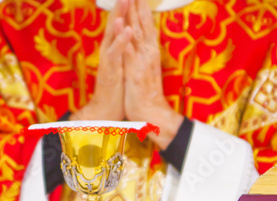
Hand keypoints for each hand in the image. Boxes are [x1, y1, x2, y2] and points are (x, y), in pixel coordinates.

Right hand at [70, 0, 131, 120]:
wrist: (106, 110)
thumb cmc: (116, 88)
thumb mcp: (122, 65)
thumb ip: (124, 49)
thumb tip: (129, 34)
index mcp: (115, 48)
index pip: (121, 24)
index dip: (126, 8)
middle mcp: (109, 51)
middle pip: (115, 23)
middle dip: (121, 6)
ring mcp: (109, 60)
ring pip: (113, 35)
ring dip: (119, 17)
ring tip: (124, 1)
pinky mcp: (110, 71)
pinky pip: (115, 53)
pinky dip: (120, 41)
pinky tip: (127, 30)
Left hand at [123, 0, 182, 149]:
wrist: (152, 113)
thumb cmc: (147, 93)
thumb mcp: (145, 68)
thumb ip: (144, 54)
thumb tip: (142, 42)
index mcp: (150, 51)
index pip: (146, 24)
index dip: (142, 7)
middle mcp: (148, 52)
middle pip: (143, 23)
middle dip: (139, 3)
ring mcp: (142, 60)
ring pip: (137, 33)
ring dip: (134, 14)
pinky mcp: (134, 71)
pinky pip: (129, 52)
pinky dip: (126, 38)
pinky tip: (124, 25)